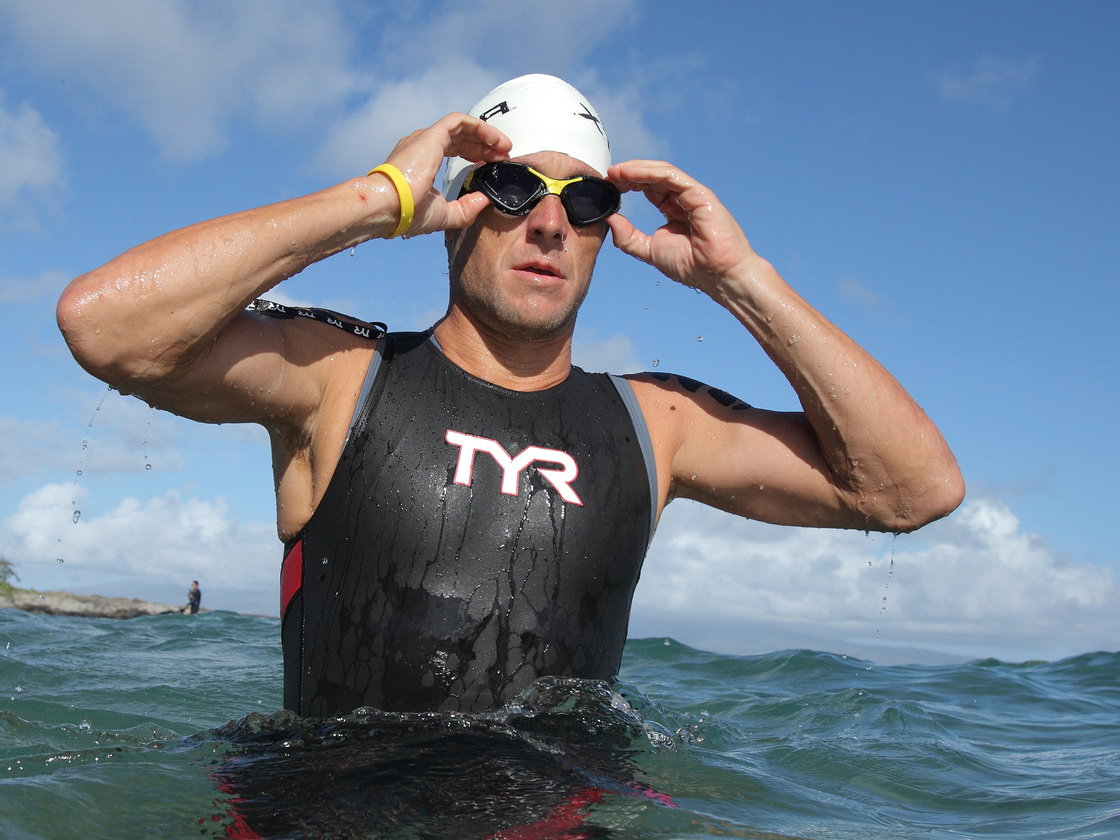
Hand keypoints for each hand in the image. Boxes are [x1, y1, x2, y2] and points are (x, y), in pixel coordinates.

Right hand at [376, 112, 511, 236]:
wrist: (387, 205)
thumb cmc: (406, 213)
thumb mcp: (444, 215)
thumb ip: (465, 208)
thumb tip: (485, 199)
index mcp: (422, 160)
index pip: (454, 149)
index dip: (476, 154)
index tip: (492, 165)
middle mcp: (423, 145)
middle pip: (460, 138)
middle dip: (484, 145)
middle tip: (504, 155)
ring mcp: (426, 138)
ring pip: (462, 127)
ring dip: (486, 134)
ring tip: (505, 146)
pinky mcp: (432, 136)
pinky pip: (459, 121)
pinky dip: (480, 127)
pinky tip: (495, 140)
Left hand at [606, 160, 755, 299]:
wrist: (718, 275)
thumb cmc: (691, 266)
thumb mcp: (650, 251)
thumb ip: (629, 237)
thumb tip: (610, 219)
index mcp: (673, 210)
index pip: (648, 188)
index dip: (627, 183)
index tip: (608, 185)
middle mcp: (682, 199)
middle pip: (652, 177)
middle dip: (628, 173)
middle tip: (607, 175)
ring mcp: (692, 194)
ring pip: (660, 172)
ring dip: (635, 169)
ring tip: (615, 172)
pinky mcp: (699, 193)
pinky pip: (671, 176)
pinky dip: (649, 173)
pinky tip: (631, 174)